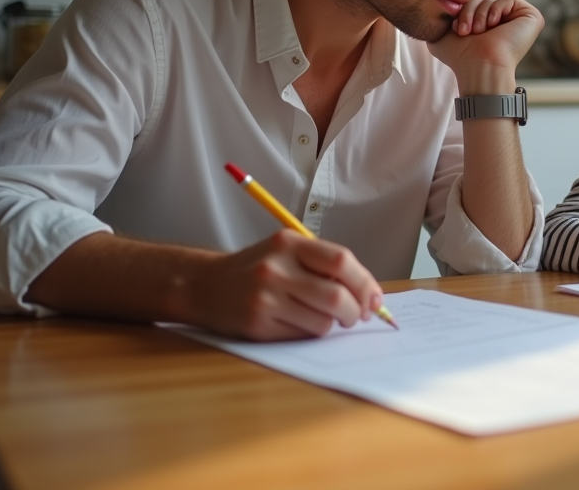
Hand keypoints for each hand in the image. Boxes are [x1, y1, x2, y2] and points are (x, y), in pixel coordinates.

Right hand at [189, 230, 384, 340]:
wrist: (204, 286)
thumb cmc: (255, 269)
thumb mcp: (286, 252)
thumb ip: (322, 265)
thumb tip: (368, 293)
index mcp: (288, 243)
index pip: (340, 261)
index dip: (365, 282)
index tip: (374, 298)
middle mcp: (276, 268)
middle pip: (336, 295)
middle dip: (355, 310)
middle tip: (357, 316)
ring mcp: (265, 297)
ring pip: (323, 321)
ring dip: (333, 324)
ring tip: (324, 318)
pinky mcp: (258, 324)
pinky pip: (302, 335)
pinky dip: (311, 332)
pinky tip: (300, 323)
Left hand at [427, 0, 543, 91]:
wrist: (478, 66)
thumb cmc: (461, 58)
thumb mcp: (442, 35)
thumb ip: (440, 20)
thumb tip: (441, 6)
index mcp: (487, 26)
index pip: (473, 2)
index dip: (463, 11)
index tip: (457, 29)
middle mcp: (505, 23)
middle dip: (470, 11)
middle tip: (467, 31)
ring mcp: (519, 19)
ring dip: (480, 13)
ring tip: (479, 32)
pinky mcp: (531, 16)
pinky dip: (496, 9)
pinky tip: (494, 25)